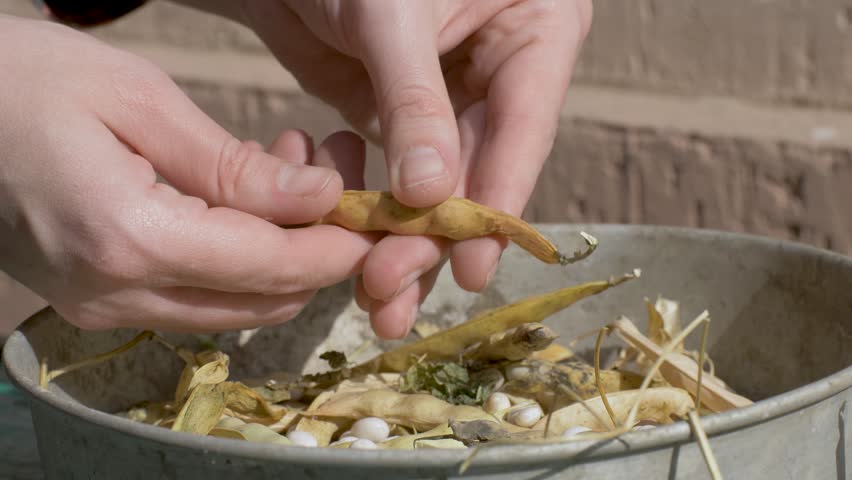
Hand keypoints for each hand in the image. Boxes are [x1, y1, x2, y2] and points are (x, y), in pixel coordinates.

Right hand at [0, 16, 374, 331]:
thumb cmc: (26, 79)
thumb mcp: (141, 102)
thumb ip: (236, 167)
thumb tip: (320, 200)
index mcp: (130, 239)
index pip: (273, 268)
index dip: (339, 244)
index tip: (376, 209)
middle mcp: (117, 292)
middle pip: (264, 300)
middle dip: (319, 245)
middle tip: (336, 169)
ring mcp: (105, 304)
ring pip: (236, 305)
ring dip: (283, 249)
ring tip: (291, 166)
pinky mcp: (100, 297)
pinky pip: (198, 295)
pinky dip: (240, 256)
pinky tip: (245, 194)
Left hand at [240, 0, 592, 337]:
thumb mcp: (391, 14)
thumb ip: (415, 101)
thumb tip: (431, 195)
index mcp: (535, 27)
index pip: (524, 125)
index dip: (497, 200)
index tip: (470, 266)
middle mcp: (503, 70)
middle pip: (482, 168)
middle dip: (436, 236)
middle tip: (394, 291)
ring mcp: (452, 100)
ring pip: (443, 186)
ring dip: (410, 244)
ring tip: (379, 300)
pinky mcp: (405, 119)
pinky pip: (403, 181)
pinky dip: (383, 221)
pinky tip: (365, 262)